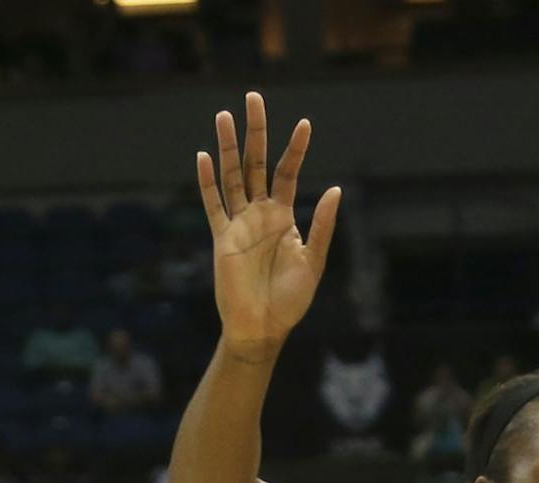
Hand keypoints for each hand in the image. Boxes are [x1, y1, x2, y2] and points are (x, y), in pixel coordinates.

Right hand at [196, 90, 340, 358]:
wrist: (264, 328)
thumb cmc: (291, 301)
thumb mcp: (314, 262)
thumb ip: (322, 226)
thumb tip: (334, 189)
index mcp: (284, 218)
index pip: (287, 173)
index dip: (295, 149)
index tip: (304, 124)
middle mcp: (260, 215)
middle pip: (256, 164)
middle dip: (255, 132)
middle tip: (253, 98)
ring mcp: (239, 224)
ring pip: (232, 177)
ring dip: (227, 147)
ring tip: (224, 116)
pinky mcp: (223, 239)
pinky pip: (213, 205)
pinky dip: (208, 182)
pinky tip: (204, 156)